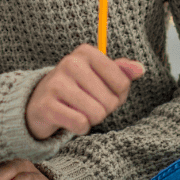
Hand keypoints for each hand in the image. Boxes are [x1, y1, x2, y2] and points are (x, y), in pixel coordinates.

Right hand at [26, 43, 144, 139]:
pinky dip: (79, 128)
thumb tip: (140, 69)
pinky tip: (68, 118)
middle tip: (86, 102)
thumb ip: (122, 72)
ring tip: (77, 109)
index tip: (101, 91)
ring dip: (91, 119)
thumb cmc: (78, 89)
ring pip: (96, 114)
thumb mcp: (100, 76)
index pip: (122, 83)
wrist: (39, 101)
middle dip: (103, 109)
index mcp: (86, 52)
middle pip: (110, 101)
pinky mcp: (47, 105)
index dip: (117, 95)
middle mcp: (70, 63)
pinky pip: (80, 124)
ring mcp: (56, 83)